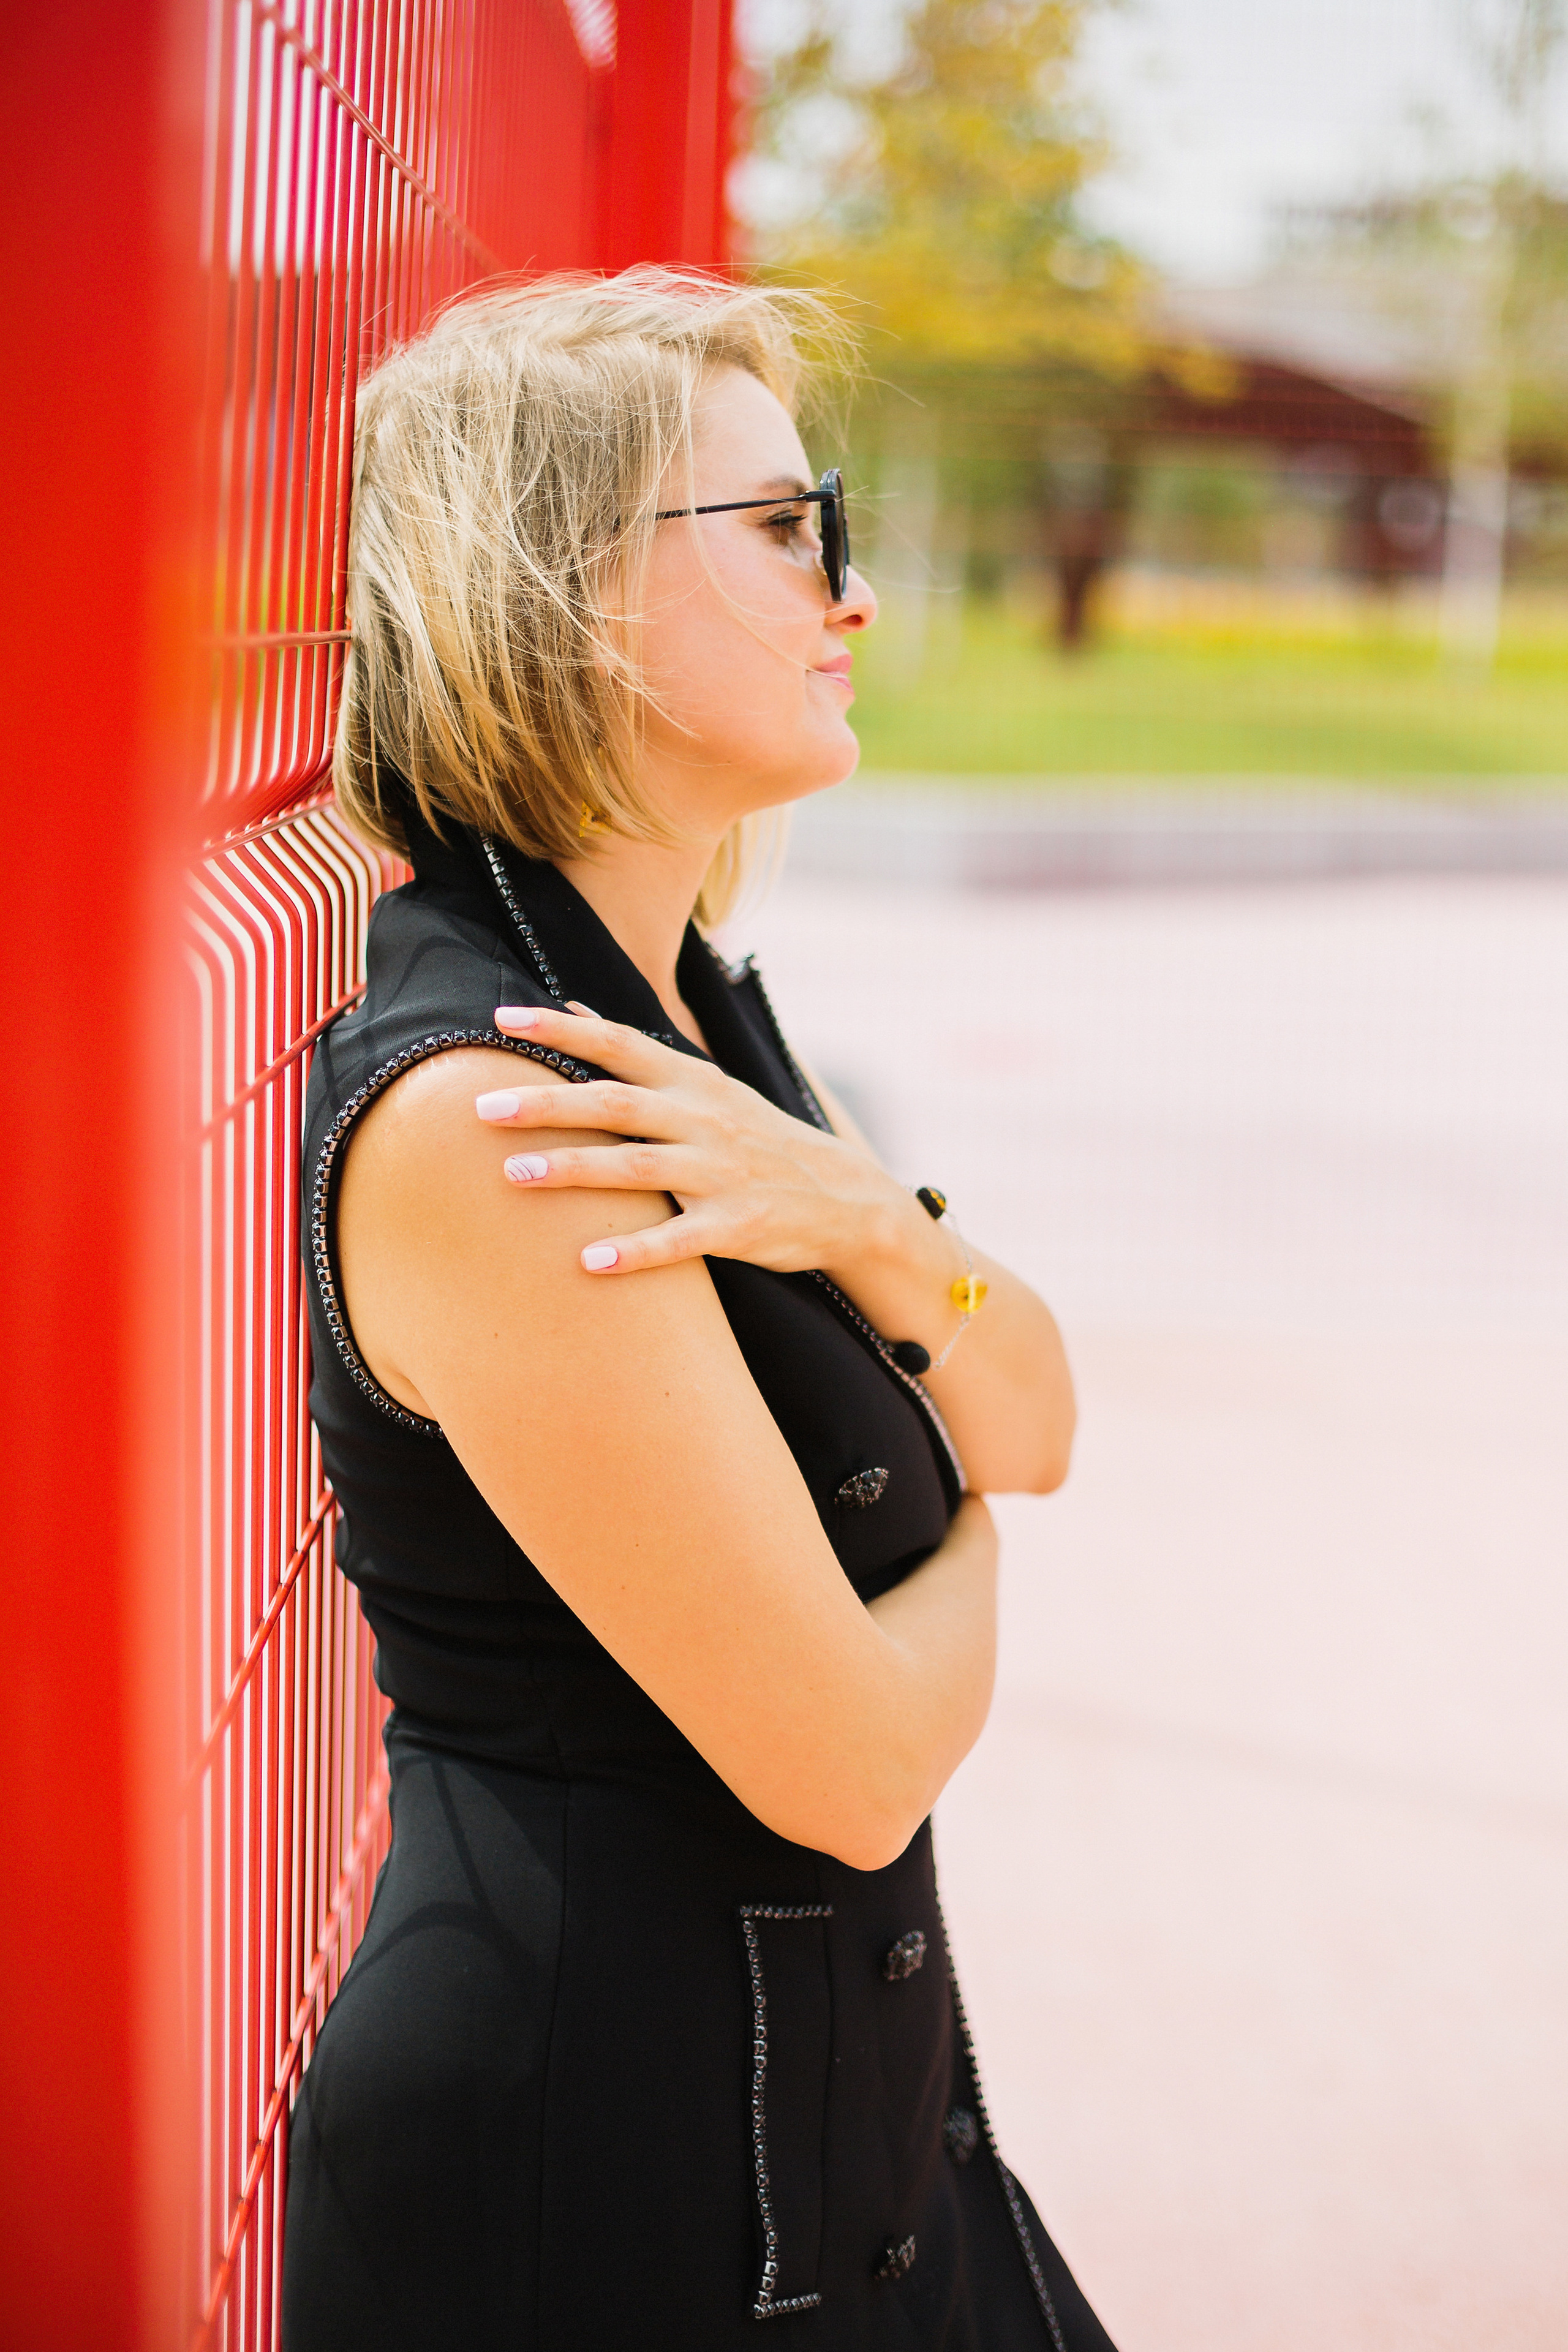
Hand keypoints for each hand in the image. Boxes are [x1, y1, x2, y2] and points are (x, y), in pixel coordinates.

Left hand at [474, 1000, 907, 1277]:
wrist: (844, 1196)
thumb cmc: (757, 1138)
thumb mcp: (705, 1085)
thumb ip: (637, 1053)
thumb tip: (570, 1009)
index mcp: (692, 1082)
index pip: (619, 1044)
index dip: (561, 1030)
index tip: (503, 1018)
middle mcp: (702, 1119)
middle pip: (615, 1104)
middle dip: (548, 1103)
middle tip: (483, 1107)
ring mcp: (720, 1172)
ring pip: (637, 1167)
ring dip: (574, 1170)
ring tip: (514, 1176)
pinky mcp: (736, 1225)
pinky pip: (680, 1239)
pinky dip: (637, 1251)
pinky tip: (590, 1260)